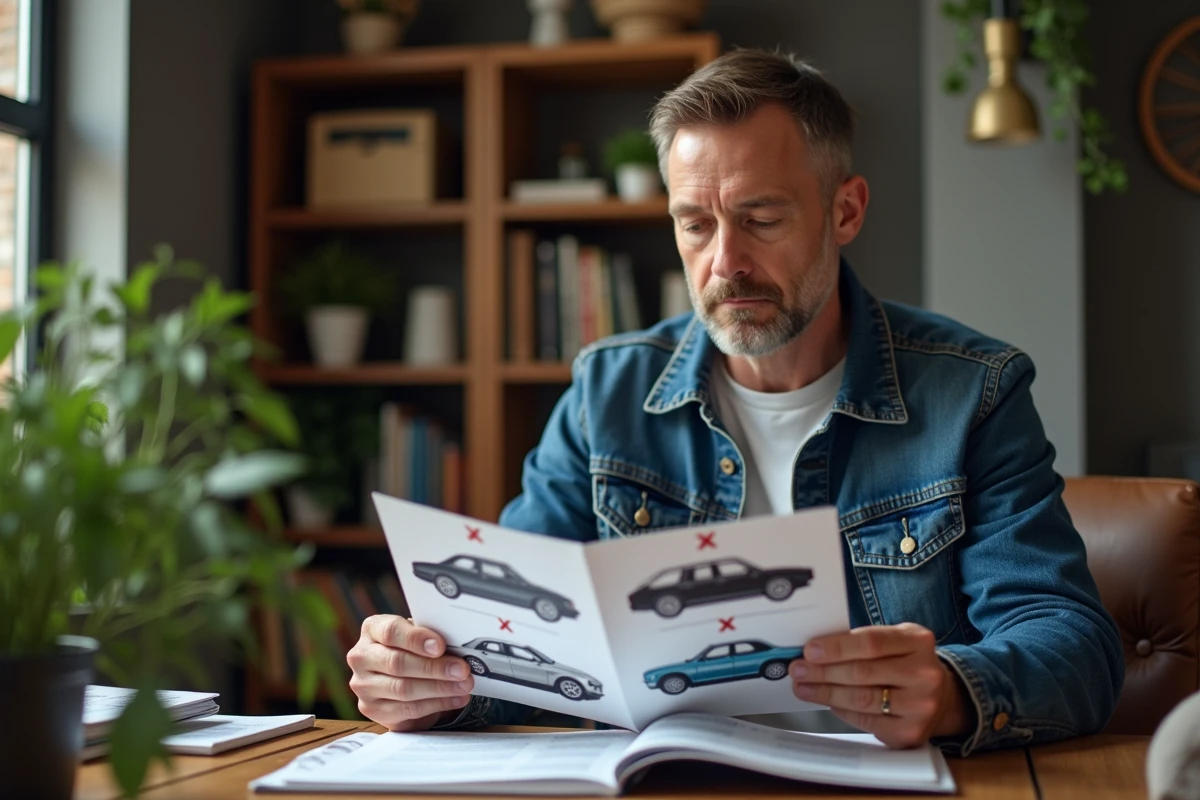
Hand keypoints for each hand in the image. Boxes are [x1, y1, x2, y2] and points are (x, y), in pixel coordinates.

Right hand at [346, 615, 473, 730]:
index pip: (391, 631)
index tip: (440, 646)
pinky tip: (456, 699)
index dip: (416, 639)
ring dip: (440, 688)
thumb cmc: (413, 648)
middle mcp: (361, 656)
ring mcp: (363, 686)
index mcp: (372, 629)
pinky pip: (408, 710)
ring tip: (464, 685)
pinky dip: (437, 704)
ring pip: (403, 689)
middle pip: (397, 663)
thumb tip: (458, 643)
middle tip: (462, 670)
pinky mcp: (373, 710)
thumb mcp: (418, 635)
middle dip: (435, 667)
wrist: (398, 676)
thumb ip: (431, 636)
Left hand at [789, 623, 973, 747]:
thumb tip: (815, 650)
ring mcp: (921, 706)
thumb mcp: (896, 641)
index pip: (871, 642)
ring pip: (861, 699)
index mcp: (918, 641)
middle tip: (797, 669)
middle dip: (823, 671)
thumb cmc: (907, 663)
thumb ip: (863, 642)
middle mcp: (925, 673)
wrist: (943, 698)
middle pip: (862, 672)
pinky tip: (828, 702)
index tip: (809, 650)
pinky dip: (842, 710)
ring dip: (826, 692)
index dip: (837, 647)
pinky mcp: (910, 732)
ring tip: (804, 686)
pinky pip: (866, 720)